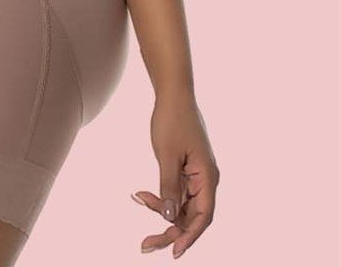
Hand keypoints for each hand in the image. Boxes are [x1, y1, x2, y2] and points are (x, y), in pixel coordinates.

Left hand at [131, 91, 219, 257]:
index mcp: (207, 177)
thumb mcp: (166, 156)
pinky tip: (141, 194)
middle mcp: (206, 179)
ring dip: (161, 210)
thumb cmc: (172, 121)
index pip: (203, 217)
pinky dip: (160, 195)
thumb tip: (169, 218)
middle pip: (191, 215)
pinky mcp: (186, 169)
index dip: (189, 237)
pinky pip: (176, 191)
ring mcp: (196, 174)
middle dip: (169, 230)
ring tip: (139, 199)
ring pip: (181, 204)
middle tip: (145, 244)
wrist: (173, 94)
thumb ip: (169, 188)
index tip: (173, 252)